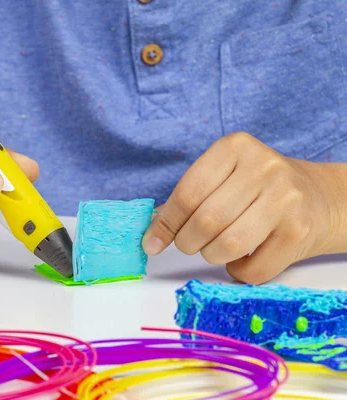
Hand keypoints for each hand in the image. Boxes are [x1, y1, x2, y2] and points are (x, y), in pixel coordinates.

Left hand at [142, 132, 338, 283]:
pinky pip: (252, 268)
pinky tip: (242, 257)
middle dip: (187, 242)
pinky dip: (238, 271)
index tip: (152, 242)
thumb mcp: (224, 177)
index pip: (187, 193)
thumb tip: (152, 231)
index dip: (166, 224)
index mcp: (235, 148)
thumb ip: (189, 199)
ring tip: (216, 249)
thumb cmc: (258, 189)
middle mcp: (263, 168)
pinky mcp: (299, 231)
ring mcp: (285, 199)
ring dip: (211, 256)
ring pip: (227, 245)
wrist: (322, 198)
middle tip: (189, 244)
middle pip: (205, 220)